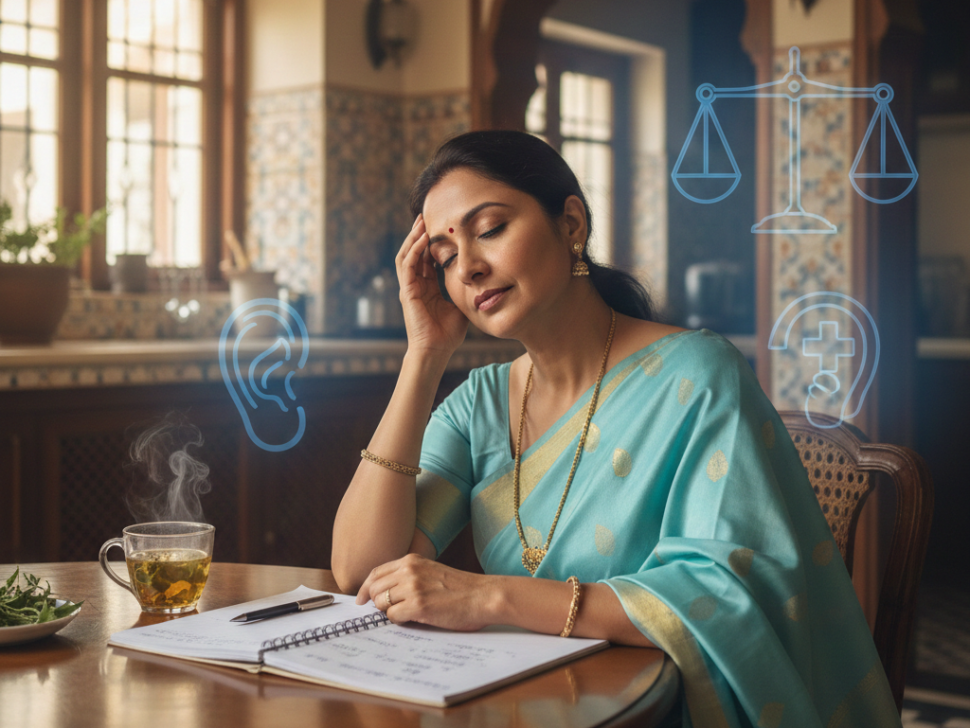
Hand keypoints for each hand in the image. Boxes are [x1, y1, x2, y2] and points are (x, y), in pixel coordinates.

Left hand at [355, 553, 493, 631]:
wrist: (484, 596)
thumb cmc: (462, 588)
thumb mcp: (431, 572)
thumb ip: (409, 576)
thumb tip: (384, 593)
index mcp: (411, 560)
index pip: (376, 572)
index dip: (365, 587)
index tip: (361, 599)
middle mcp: (409, 571)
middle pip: (374, 588)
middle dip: (374, 602)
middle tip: (384, 612)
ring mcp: (413, 587)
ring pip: (381, 603)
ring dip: (389, 612)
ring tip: (406, 614)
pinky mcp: (419, 605)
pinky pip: (392, 617)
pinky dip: (398, 621)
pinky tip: (413, 619)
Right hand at [396, 215, 467, 355]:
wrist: (436, 350)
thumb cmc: (448, 334)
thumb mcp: (461, 306)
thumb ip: (466, 292)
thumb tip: (483, 282)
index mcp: (427, 288)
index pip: (426, 260)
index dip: (432, 244)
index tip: (441, 228)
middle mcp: (416, 285)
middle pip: (414, 253)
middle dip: (419, 234)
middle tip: (426, 216)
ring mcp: (409, 288)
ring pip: (406, 255)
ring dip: (413, 238)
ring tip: (421, 222)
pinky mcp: (407, 292)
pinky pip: (408, 265)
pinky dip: (414, 250)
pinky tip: (423, 239)